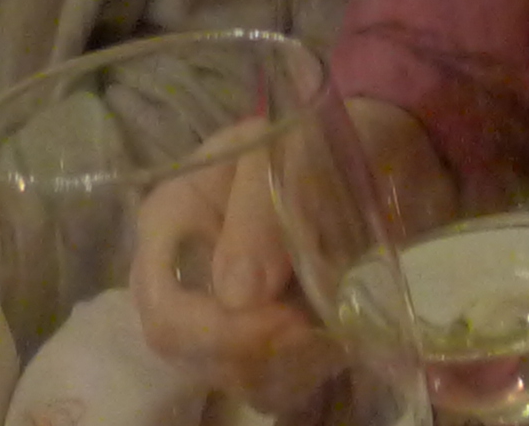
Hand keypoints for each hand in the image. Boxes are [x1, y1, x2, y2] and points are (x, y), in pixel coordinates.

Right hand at [126, 122, 344, 411]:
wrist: (364, 151)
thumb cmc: (316, 143)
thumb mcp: (293, 154)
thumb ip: (261, 214)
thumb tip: (237, 296)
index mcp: (171, 220)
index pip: (163, 306)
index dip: (218, 332)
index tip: (291, 322)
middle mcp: (181, 275)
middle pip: (190, 353)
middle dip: (259, 353)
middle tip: (322, 329)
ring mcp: (216, 311)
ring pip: (232, 377)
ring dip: (290, 367)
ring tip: (336, 328)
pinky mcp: (254, 337)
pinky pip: (267, 386)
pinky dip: (303, 375)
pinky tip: (335, 341)